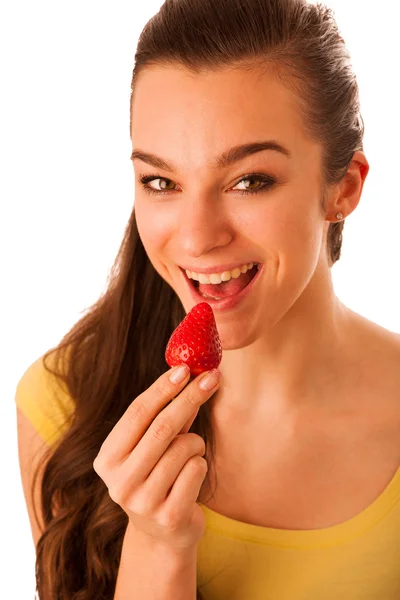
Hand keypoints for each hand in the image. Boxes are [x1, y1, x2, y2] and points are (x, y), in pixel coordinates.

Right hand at [93, 364, 220, 553]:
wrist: (162, 535)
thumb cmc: (158, 476)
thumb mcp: (155, 446)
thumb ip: (167, 414)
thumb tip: (191, 374)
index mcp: (107, 459)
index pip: (137, 413)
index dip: (163, 388)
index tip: (185, 368)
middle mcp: (118, 482)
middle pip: (162, 427)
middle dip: (191, 397)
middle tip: (213, 377)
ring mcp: (142, 502)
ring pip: (184, 447)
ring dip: (196, 442)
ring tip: (190, 454)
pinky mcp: (168, 516)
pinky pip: (197, 469)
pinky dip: (201, 464)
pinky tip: (191, 478)